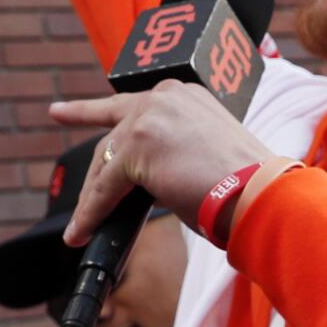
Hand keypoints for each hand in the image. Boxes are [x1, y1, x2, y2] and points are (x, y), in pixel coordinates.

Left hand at [50, 86, 282, 243]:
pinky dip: (92, 213)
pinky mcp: (136, 147)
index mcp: (185, 95)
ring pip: (105, 162)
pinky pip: (105, 188)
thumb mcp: (206, 150)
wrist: (260, 193)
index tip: (66, 112)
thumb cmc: (247, 183)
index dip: (94, 114)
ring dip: (91, 198)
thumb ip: (174, 149)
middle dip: (93, 167)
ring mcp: (148, 119)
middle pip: (112, 134)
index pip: (134, 109)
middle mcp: (164, 97)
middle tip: (75, 191)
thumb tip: (147, 176)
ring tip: (81, 226)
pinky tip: (82, 231)